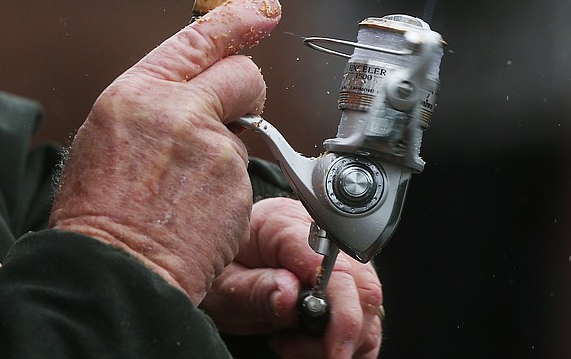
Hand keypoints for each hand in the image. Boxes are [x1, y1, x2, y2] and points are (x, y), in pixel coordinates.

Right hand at [49, 0, 281, 302]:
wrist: (112, 270)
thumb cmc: (99, 215)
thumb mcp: (106, 139)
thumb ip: (151, 110)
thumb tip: (184, 99)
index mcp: (134, 93)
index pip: (195, 39)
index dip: (235, 21)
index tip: (262, 9)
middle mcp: (174, 108)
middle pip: (241, 74)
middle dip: (246, 93)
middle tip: (233, 118)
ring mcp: (209, 145)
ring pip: (246, 135)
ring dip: (226, 157)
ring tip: (186, 194)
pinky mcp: (234, 181)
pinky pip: (245, 177)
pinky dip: (229, 194)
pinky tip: (197, 215)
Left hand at [201, 198, 382, 358]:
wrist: (201, 256)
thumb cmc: (211, 266)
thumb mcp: (222, 284)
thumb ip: (256, 289)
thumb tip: (291, 297)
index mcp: (285, 223)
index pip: (334, 268)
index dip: (343, 314)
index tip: (335, 350)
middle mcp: (317, 235)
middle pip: (362, 287)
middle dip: (340, 331)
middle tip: (295, 347)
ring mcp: (333, 258)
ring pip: (369, 306)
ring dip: (340, 338)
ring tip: (290, 342)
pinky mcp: (338, 281)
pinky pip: (363, 315)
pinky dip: (344, 339)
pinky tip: (305, 340)